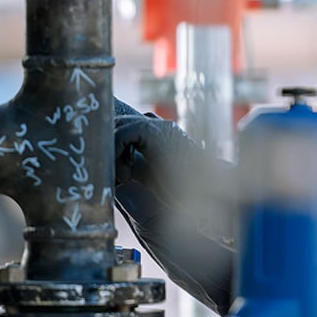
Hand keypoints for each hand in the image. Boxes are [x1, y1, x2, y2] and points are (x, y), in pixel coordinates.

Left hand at [113, 98, 232, 209]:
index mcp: (159, 133)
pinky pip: (121, 134)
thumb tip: (109, 168)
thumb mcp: (151, 174)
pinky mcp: (153, 132)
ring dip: (112, 154)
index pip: (125, 127)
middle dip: (109, 148)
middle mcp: (158, 125)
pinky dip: (116, 155)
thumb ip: (134, 165)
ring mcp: (157, 126)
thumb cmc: (183, 189)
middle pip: (118, 123)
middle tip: (115, 177)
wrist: (207, 193)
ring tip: (122, 178)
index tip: (117, 175)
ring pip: (117, 126)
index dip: (114, 147)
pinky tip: (127, 177)